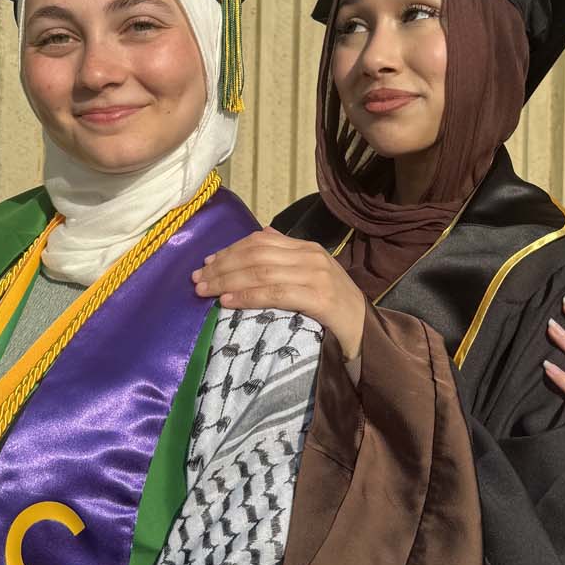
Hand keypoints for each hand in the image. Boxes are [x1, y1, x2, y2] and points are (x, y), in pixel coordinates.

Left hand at [193, 229, 367, 360]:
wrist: (366, 331)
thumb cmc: (334, 307)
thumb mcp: (312, 275)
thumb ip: (287, 256)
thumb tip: (262, 234)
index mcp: (307, 248)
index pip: (260, 241)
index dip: (230, 250)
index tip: (206, 263)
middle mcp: (311, 257)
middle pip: (256, 254)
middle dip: (222, 266)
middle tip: (197, 280)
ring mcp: (316, 276)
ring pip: (261, 271)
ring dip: (228, 280)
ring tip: (205, 291)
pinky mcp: (319, 299)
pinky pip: (275, 293)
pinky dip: (248, 295)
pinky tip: (229, 301)